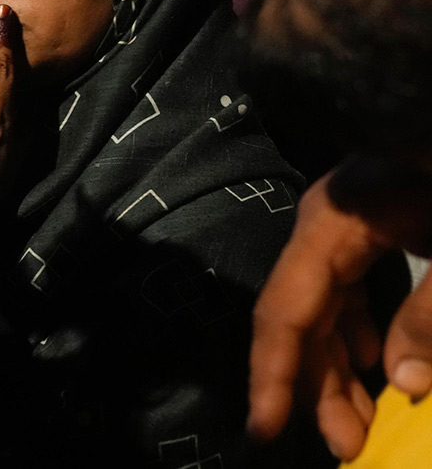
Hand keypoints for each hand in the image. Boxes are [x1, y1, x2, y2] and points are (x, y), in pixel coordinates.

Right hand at [248, 159, 431, 460]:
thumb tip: (403, 384)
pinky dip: (358, 333)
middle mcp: (326, 222)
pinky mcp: (367, 222)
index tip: (264, 429)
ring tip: (361, 421)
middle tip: (348, 447)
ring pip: (324, 305)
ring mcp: (344, 220)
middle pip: (302, 314)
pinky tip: (377, 363)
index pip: (287, 308)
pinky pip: (346, 288)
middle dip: (318, 384)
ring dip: (339, 365)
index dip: (273, 373)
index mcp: (336, 222)